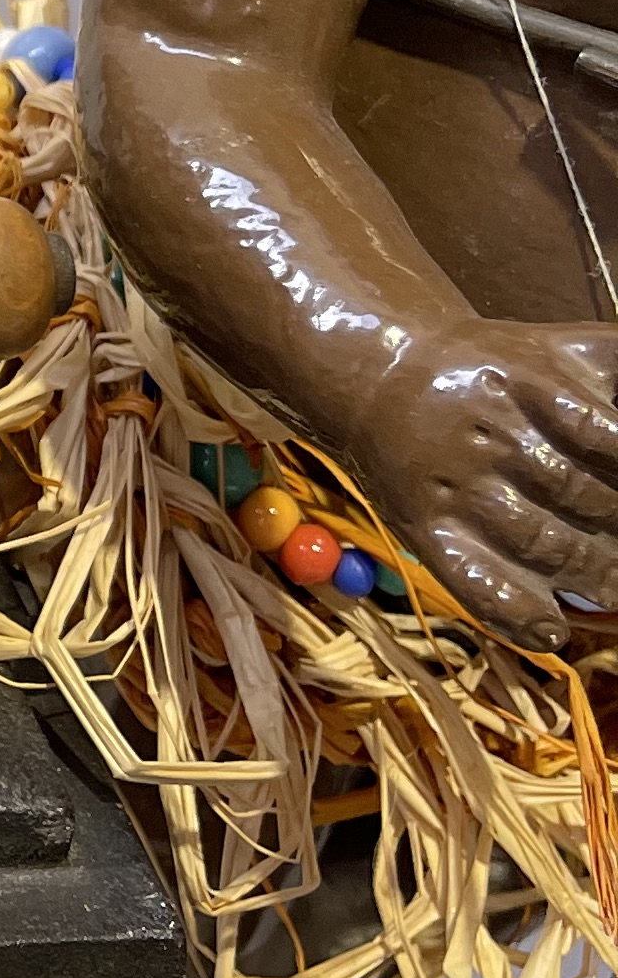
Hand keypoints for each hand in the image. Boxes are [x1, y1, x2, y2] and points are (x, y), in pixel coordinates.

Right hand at [355, 321, 617, 636]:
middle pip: (582, 496)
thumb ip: (616, 366)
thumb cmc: (493, 368)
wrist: (382, 373)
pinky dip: (513, 612)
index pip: (604, 435)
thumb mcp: (559, 349)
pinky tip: (549, 628)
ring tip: (617, 593)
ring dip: (594, 577)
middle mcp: (494, 434)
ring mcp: (459, 485)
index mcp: (531, 382)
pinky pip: (471, 578)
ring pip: (541, 542)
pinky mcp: (427, 527)